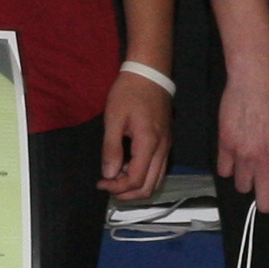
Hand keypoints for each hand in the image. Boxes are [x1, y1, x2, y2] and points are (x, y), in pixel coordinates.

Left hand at [100, 68, 173, 202]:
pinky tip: (128, 167)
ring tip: (116, 178)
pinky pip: (158, 170)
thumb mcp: (113, 118)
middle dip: (127, 193)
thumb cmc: (128, 93)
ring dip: (136, 187)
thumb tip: (109, 175)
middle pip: (149, 187)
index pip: (137, 180)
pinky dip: (144, 176)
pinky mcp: (166, 143)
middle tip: (108, 185)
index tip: (101, 182)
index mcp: (149, 143)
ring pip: (156, 181)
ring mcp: (167, 147)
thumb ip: (111, 149)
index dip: (118, 188)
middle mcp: (162, 149)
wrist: (150, 74)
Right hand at [215, 70, 268, 214]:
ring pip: (242, 187)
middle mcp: (265, 162)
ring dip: (247, 180)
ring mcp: (243, 156)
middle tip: (265, 188)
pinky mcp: (225, 146)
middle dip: (265, 199)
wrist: (256, 82)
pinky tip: (236, 156)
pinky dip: (230, 167)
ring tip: (250, 165)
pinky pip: (224, 171)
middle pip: (263, 203)